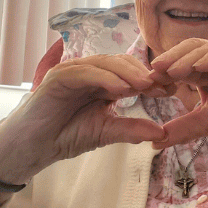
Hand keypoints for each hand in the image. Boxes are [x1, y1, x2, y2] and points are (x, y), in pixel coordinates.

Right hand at [0, 54, 170, 184]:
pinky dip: (103, 78)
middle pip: (119, 63)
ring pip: (104, 63)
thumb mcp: (105, 132)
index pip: (128, 73)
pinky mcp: (59, 76)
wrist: (36, 145)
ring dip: (126, 73)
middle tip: (163, 84)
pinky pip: (85, 72)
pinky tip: (120, 88)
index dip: (150, 79)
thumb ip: (131, 129)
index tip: (171, 89)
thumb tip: (161, 132)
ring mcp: (73, 71)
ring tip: (146, 84)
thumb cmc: (67, 135)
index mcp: (101, 82)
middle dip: (142, 72)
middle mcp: (89, 72)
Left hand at [150, 38, 207, 175]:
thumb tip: (154, 141)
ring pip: (207, 49)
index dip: (164, 70)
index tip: (146, 81)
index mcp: (207, 68)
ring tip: (171, 70)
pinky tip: (200, 67)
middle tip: (153, 70)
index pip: (181, 61)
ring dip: (187, 58)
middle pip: (189, 50)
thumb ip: (184, 127)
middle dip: (170, 59)